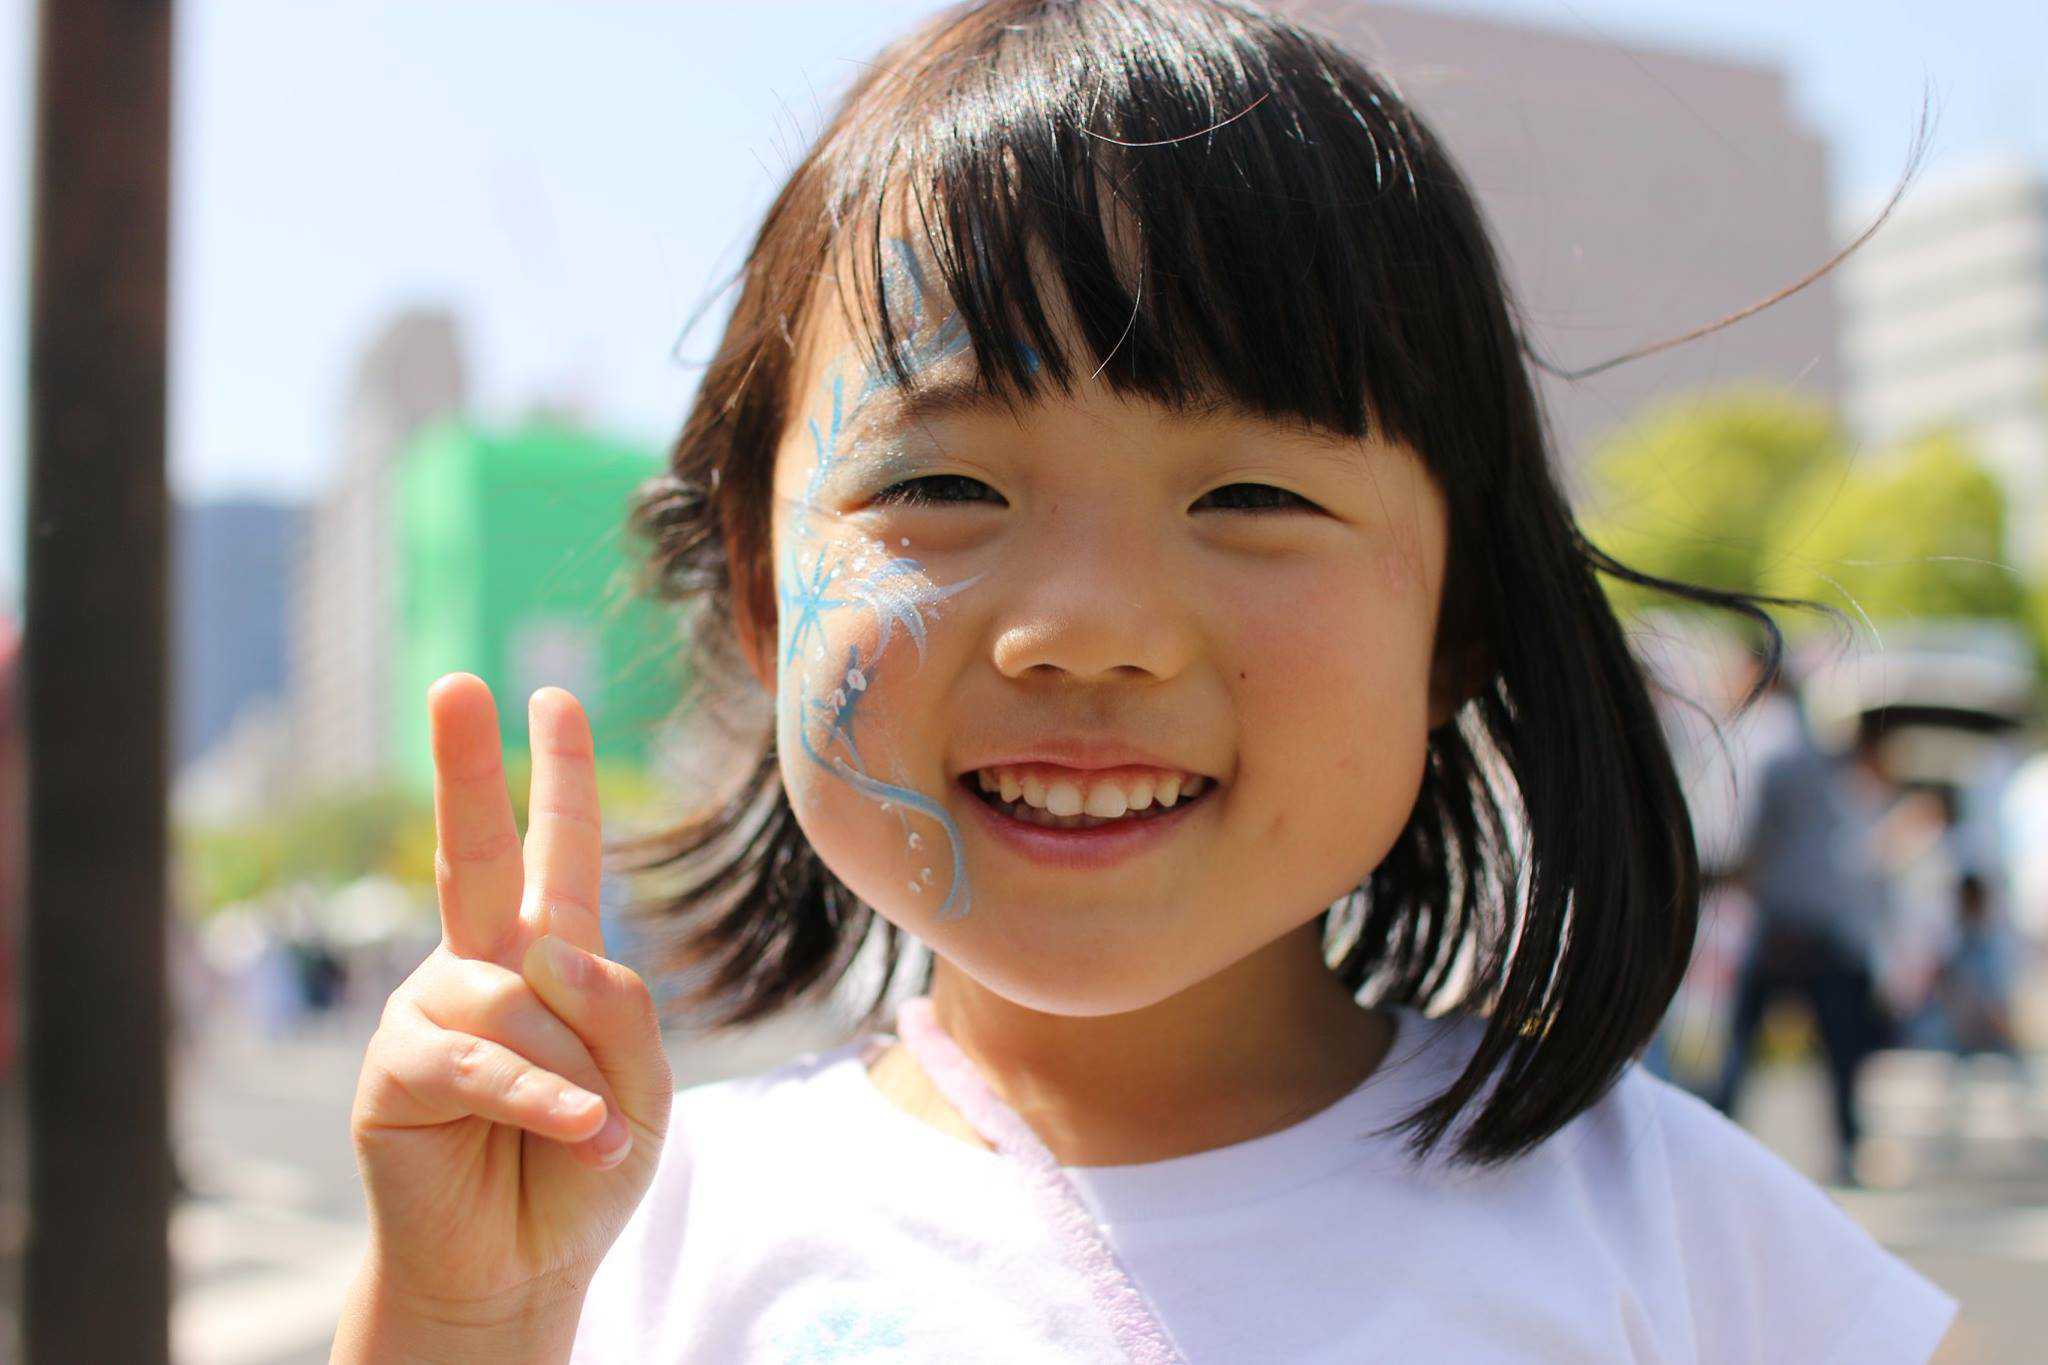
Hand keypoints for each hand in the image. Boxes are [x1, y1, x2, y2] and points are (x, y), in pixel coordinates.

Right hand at [345, 675, 672, 1322]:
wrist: (520, 1268)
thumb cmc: (582, 1169)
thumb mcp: (644, 1086)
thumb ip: (619, 1007)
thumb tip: (546, 952)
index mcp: (549, 955)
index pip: (561, 850)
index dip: (561, 775)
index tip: (552, 696)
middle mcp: (484, 965)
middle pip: (478, 850)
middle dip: (468, 766)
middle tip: (454, 682)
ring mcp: (433, 1008)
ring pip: (520, 995)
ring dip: (571, 1069)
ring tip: (588, 1129)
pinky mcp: (398, 1066)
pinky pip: (485, 1057)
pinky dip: (543, 1097)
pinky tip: (579, 1130)